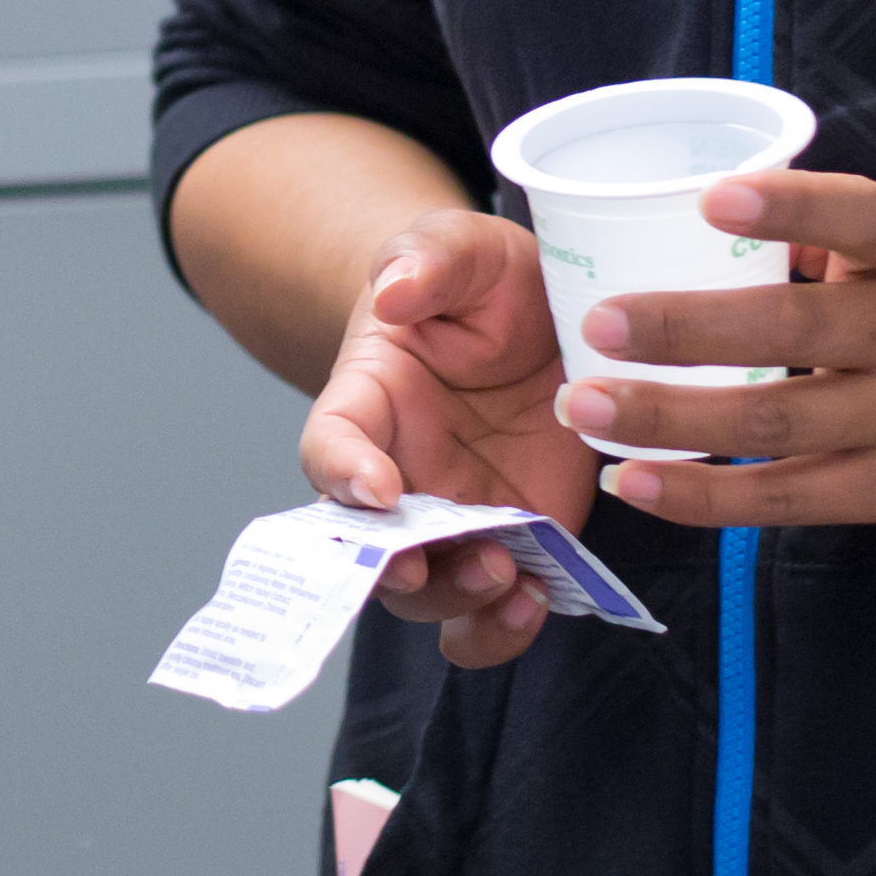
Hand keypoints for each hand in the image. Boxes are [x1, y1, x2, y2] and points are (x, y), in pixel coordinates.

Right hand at [291, 209, 592, 667]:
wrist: (544, 322)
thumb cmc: (487, 285)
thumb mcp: (468, 249)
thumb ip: (430, 257)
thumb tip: (393, 293)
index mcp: (369, 403)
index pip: (330, 447)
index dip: (343, 474)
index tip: (379, 488)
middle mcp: (401, 475)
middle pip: (369, 549)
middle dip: (394, 570)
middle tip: (428, 564)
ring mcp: (459, 517)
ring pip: (430, 594)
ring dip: (456, 600)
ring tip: (506, 577)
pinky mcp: (520, 544)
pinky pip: (494, 612)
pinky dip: (503, 627)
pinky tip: (536, 602)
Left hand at [556, 171, 875, 538]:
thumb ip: (849, 232)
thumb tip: (725, 218)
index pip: (866, 219)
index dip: (793, 207)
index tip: (714, 197)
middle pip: (798, 333)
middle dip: (689, 330)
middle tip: (600, 322)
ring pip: (779, 424)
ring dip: (672, 420)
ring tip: (586, 408)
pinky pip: (791, 499)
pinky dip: (709, 495)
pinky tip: (640, 482)